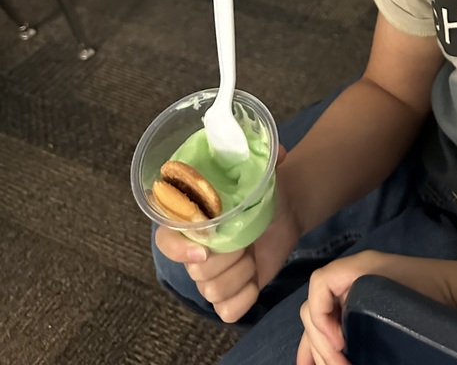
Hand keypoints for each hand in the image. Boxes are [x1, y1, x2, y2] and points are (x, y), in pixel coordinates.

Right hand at [154, 144, 302, 322]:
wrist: (285, 208)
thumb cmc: (263, 187)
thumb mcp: (261, 169)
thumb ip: (265, 156)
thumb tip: (281, 152)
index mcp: (189, 218)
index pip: (165, 240)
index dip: (180, 249)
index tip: (205, 248)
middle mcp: (191, 249)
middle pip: (195, 271)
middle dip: (228, 258)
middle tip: (247, 240)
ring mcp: (209, 274)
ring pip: (211, 292)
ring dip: (241, 274)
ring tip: (253, 253)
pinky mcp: (228, 294)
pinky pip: (227, 312)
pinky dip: (245, 298)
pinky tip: (255, 277)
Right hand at [297, 250, 454, 364]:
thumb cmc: (431, 294)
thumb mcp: (396, 298)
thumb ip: (360, 308)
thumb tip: (337, 344)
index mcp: (357, 268)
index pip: (320, 284)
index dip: (321, 316)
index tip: (340, 344)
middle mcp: (350, 280)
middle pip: (314, 309)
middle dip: (320, 343)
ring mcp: (353, 298)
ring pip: (319, 323)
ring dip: (317, 350)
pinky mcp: (360, 315)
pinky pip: (331, 329)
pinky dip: (319, 347)